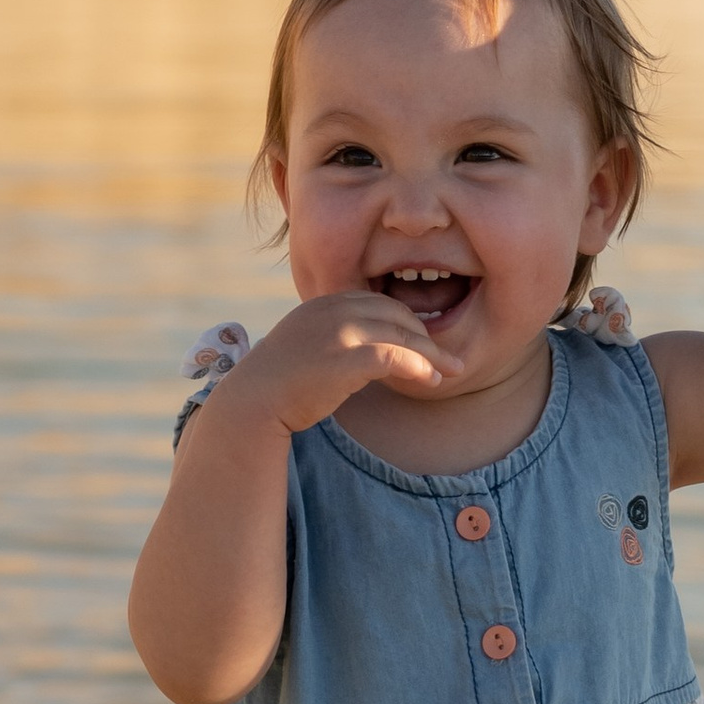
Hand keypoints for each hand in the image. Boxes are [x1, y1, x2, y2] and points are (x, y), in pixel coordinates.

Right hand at [222, 290, 458, 429]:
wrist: (253, 401)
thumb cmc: (279, 383)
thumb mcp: (305, 344)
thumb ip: (333, 337)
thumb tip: (363, 352)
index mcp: (324, 302)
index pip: (380, 303)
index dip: (408, 322)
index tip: (425, 342)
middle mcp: (334, 309)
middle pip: (396, 315)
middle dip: (427, 337)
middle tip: (448, 359)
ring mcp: (339, 331)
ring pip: (402, 335)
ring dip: (430, 354)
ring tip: (450, 371)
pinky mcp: (345, 357)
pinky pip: (395, 357)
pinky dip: (419, 367)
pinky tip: (431, 379)